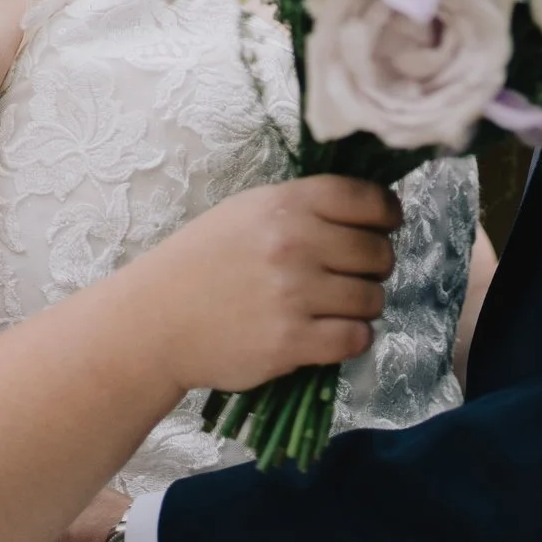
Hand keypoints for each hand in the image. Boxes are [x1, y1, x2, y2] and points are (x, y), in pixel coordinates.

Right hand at [140, 176, 400, 393]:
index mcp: (285, 204)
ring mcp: (293, 294)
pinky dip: (353, 338)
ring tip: (336, 306)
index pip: (368, 200)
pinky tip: (332, 333)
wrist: (155, 321)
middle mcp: (294, 244)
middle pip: (378, 252)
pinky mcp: (290, 342)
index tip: (384, 226)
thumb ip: (304, 206)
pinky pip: (356, 338)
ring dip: (364, 305)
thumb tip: (368, 211)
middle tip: (352, 274)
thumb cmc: (201, 262)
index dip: (386, 214)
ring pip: (373, 298)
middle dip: (375, 265)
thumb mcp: (248, 211)